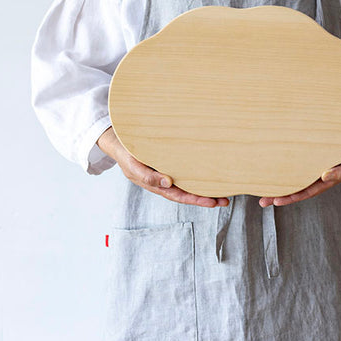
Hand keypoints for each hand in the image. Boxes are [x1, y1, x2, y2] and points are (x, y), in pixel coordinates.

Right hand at [97, 126, 229, 207]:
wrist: (116, 138)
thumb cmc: (124, 151)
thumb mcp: (131, 165)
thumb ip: (147, 175)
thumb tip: (169, 183)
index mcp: (155, 184)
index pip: (178, 195)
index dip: (195, 199)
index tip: (211, 201)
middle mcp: (163, 180)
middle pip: (187, 192)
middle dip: (205, 198)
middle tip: (224, 201)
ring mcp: (166, 172)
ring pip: (188, 183)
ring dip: (205, 188)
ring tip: (223, 193)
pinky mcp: (169, 161)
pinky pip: (186, 171)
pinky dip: (198, 175)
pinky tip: (210, 175)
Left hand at [258, 126, 340, 207]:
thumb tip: (324, 177)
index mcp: (327, 178)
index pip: (307, 191)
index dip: (292, 197)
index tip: (277, 201)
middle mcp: (318, 173)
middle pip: (297, 187)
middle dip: (280, 194)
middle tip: (262, 201)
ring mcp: (314, 163)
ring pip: (294, 175)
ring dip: (279, 182)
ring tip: (261, 188)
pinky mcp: (311, 152)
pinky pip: (296, 161)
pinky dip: (284, 165)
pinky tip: (271, 166)